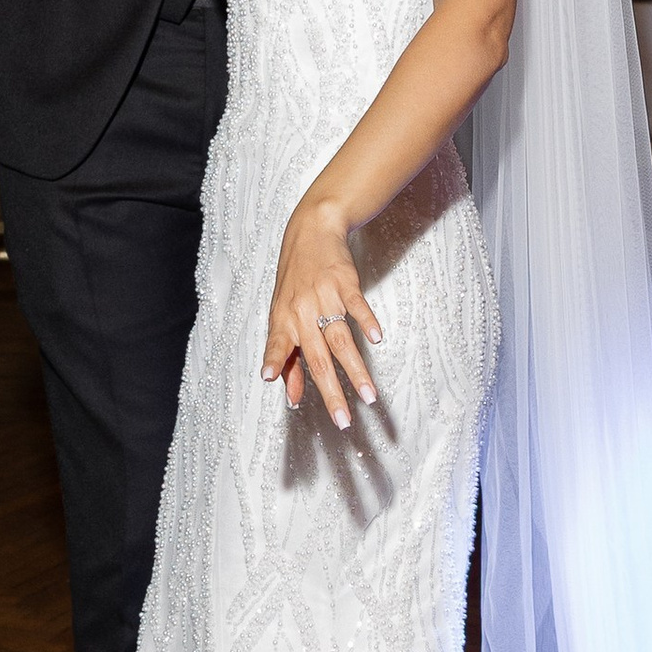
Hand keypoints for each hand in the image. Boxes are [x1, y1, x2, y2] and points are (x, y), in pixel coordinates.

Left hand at [262, 199, 380, 430]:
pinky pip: (356, 306)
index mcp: (283, 320)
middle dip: (332, 392)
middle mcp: (301, 311)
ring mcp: (324, 297)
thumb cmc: (295, 279)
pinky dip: (367, 322)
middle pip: (318, 358)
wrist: (311, 230)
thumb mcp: (283, 314)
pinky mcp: (345, 284)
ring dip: (356, 370)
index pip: (279, 346)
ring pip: (341, 339)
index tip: (274, 385)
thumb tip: (289, 396)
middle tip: (343, 420)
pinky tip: (377, 339)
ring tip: (370, 395)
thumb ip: (287, 357)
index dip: (275, 364)